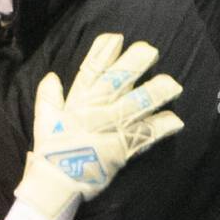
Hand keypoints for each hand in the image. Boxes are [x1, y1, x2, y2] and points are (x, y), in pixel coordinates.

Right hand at [14, 32, 182, 219]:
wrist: (55, 182)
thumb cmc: (51, 151)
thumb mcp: (43, 120)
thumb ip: (48, 97)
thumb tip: (52, 76)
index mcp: (77, 102)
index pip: (89, 71)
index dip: (102, 52)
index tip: (116, 37)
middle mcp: (95, 111)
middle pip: (116, 82)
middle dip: (133, 64)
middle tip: (151, 50)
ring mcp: (109, 129)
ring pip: (135, 105)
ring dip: (155, 94)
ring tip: (173, 84)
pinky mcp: (122, 149)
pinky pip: (145, 136)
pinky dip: (160, 129)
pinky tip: (176, 120)